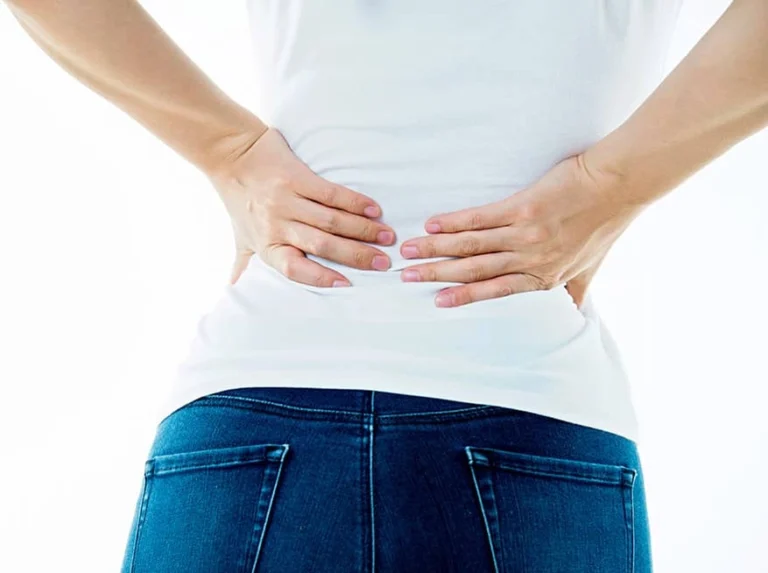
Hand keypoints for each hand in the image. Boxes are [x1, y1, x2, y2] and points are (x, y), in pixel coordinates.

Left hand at [208, 127, 395, 285]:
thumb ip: (244, 265)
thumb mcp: (240, 238)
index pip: (294, 268)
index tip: (347, 286)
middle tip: (384, 263)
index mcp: (267, 245)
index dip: (319, 278)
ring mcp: (288, 200)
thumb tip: (235, 291)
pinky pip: (331, 193)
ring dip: (363, 230)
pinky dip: (355, 202)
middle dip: (356, 255)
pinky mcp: (297, 176)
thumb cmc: (238, 201)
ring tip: (387, 238)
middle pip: (322, 245)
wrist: (230, 154)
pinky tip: (374, 210)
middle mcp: (277, 224)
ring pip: (331, 220)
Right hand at [398, 154, 640, 307]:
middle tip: (407, 276)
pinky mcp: (523, 208)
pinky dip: (454, 222)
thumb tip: (574, 316)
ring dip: (436, 248)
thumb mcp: (591, 268)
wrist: (618, 186)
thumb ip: (574, 292)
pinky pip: (480, 218)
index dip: (463, 297)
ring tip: (410, 250)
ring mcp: (525, 235)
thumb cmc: (603, 225)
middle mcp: (531, 261)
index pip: (495, 291)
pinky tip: (433, 224)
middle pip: (474, 270)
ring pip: (471, 246)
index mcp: (543, 278)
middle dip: (437, 274)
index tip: (437, 301)